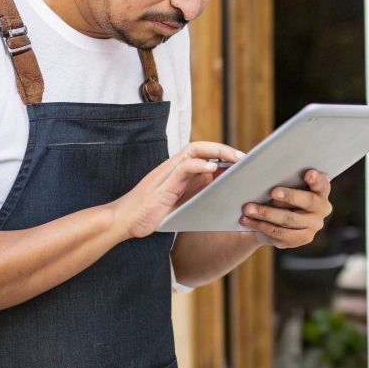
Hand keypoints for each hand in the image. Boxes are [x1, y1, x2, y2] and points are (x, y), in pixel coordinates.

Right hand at [107, 141, 244, 238]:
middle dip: (224, 149)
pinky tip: (212, 168)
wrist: (124, 220)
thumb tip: (219, 187)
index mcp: (178, 171)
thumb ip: (196, 192)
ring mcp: (168, 172)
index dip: (222, 154)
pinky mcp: (164, 183)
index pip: (202, 153)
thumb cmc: (150, 212)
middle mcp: (174, 166)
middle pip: (201, 147)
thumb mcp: (180, 202)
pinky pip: (184, 167)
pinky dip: (199, 165)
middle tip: (244, 158)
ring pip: (195, 151)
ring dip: (218, 152)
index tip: (241, 162)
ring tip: (236, 159)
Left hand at [239, 170, 332, 248]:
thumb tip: (252, 162)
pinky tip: (247, 220)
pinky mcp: (300, 239)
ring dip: (266, 213)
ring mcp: (313, 226)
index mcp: (321, 190)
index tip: (307, 173)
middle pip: (308, 201)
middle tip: (272, 192)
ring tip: (248, 208)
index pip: (322, 184)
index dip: (316, 179)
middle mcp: (322, 208)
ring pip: (289, 219)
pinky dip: (261, 226)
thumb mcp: (283, 182)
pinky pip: (279, 233)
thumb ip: (280, 174)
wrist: (275, 219)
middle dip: (289, 196)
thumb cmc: (280, 192)